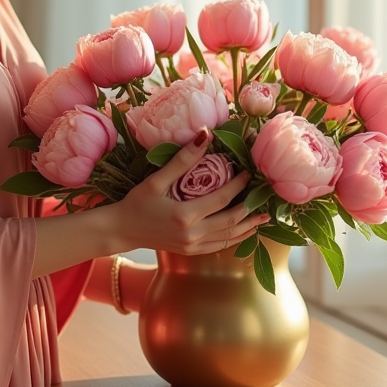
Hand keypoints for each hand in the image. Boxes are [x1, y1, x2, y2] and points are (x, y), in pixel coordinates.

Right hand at [114, 133, 268, 254]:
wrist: (122, 230)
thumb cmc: (136, 203)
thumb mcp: (156, 180)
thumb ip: (182, 160)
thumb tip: (205, 135)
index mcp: (185, 216)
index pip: (222, 199)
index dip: (238, 185)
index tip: (248, 172)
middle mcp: (193, 235)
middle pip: (231, 220)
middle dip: (250, 208)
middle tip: (264, 196)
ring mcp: (193, 246)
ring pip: (229, 238)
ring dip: (248, 227)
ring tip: (263, 218)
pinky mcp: (190, 251)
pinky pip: (219, 246)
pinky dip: (234, 238)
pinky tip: (242, 231)